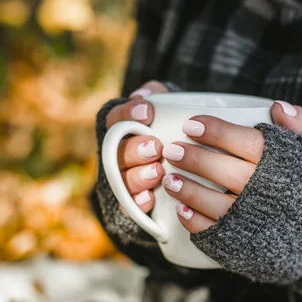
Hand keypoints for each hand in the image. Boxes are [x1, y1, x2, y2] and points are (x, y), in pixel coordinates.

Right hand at [105, 81, 167, 212]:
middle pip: (118, 152)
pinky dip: (137, 202)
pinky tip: (150, 198)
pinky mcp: (133, 201)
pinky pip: (128, 206)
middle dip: (135, 149)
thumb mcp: (169, 109)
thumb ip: (159, 97)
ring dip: (138, 176)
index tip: (147, 113)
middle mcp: (118, 154)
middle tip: (156, 147)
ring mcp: (124, 178)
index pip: (116, 118)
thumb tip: (144, 95)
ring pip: (122, 179)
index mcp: (122, 128)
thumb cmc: (173, 129)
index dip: (127, 114)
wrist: (186, 162)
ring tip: (158, 172)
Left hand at [162, 101, 301, 232]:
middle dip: (195, 159)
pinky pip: (215, 234)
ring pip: (216, 204)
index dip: (217, 132)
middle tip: (171, 150)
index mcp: (284, 166)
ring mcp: (256, 222)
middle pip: (226, 173)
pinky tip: (181, 208)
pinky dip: (195, 221)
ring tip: (170, 177)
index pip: (247, 143)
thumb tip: (277, 107)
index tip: (191, 124)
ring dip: (188, 190)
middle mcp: (269, 194)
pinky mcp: (245, 244)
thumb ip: (300, 123)